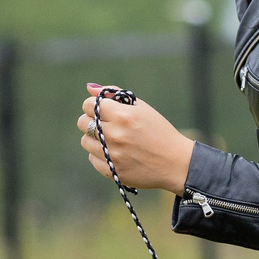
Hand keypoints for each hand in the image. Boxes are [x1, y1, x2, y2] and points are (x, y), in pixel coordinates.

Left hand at [76, 86, 196, 192]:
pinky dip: (100, 155)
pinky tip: (116, 153)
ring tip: (112, 140)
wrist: (176, 163)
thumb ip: (115, 95)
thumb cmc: (160, 132)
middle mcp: (115, 134)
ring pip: (85, 141)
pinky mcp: (112, 171)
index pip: (88, 104)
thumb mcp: (142, 108)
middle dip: (91, 120)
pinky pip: (92, 159)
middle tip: (106, 125)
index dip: (94, 106)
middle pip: (82, 122)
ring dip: (95, 139)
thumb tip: (90, 87)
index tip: (104, 110)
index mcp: (123, 116)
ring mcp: (112, 154)